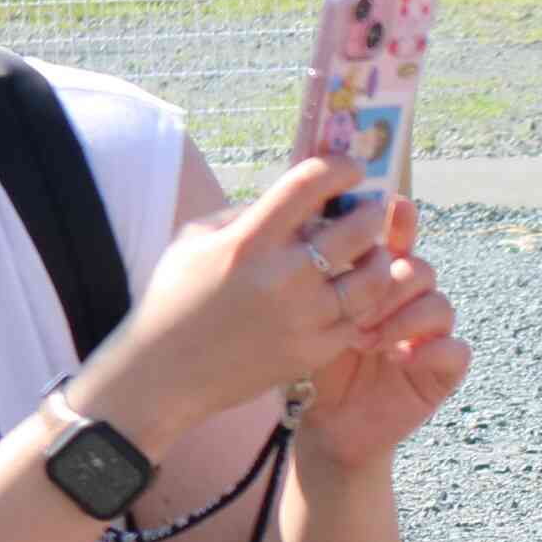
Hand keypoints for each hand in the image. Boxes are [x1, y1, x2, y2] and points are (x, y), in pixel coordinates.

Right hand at [78, 156, 394, 451]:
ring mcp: (305, 317)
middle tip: (369, 211)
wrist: (164, 374)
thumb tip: (297, 200)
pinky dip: (363, 301)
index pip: (309, 185)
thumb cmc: (174, 299)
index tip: (353, 167)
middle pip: (358, 229)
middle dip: (370, 213)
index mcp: (249, 241)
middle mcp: (283, 276)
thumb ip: (247, 214)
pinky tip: (354, 292)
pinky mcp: (316, 350)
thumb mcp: (195, 240)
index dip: (340, 168)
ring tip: (369, 253)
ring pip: (374, 277)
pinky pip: (361, 317)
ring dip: (377, 258)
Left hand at [291, 196, 472, 469]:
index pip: (399, 241)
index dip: (401, 221)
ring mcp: (431, 335)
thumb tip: (311, 226)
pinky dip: (430, 351)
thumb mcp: (311, 316)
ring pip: (439, 305)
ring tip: (367, 341)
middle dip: (388, 287)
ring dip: (402, 320)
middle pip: (420, 269)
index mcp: (382, 282)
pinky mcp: (443, 371)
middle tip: (353, 313)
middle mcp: (411, 303)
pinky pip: (456, 350)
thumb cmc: (315, 366)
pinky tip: (399, 359)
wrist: (328, 423)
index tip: (395, 204)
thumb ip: (323, 277)